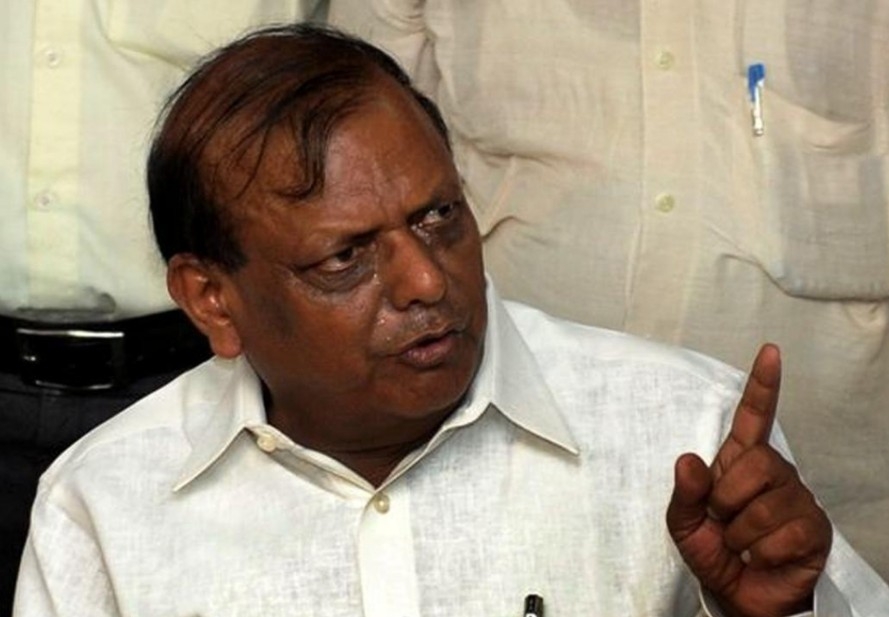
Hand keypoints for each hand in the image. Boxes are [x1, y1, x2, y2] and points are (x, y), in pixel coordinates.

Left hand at [666, 344, 831, 616]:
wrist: (739, 596)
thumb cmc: (714, 553)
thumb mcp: (684, 524)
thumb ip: (683, 494)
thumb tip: (688, 460)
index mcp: (740, 463)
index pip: (754, 418)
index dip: (762, 385)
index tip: (769, 351)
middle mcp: (774, 473)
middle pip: (754, 463)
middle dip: (726, 499)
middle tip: (723, 520)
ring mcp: (797, 500)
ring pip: (764, 504)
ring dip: (740, 533)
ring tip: (741, 544)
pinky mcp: (814, 530)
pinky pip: (783, 534)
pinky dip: (761, 552)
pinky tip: (761, 557)